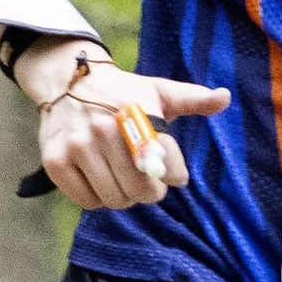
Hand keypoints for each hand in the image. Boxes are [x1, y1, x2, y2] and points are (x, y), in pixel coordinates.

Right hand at [31, 56, 230, 210]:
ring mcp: (77, 146)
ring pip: (114, 199)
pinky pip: (87, 201)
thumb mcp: (158, 90)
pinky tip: (99, 179)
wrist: (67, 80)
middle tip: (146, 182)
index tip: (170, 171)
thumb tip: (225, 97)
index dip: (173, 175)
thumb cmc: (122, 92)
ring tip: (122, 179)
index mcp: (137, 111)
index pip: (168, 166)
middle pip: (140, 190)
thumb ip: (193, 98)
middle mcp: (105, 128)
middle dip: (149, 192)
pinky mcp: (56, 161)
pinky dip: (97, 197)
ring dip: (123, 196)